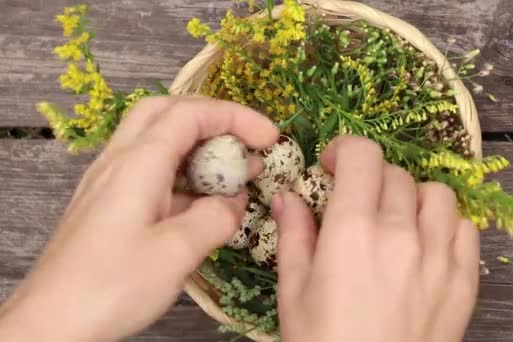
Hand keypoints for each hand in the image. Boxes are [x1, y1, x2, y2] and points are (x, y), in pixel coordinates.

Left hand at [0, 96, 278, 340]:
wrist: (51, 324)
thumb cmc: (111, 286)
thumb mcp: (176, 253)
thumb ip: (215, 219)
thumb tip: (235, 203)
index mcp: (137, 163)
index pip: (190, 114)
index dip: (235, 117)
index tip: (269, 138)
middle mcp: (120, 162)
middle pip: (167, 112)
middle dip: (213, 120)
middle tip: (245, 143)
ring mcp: (110, 183)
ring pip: (157, 142)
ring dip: (199, 149)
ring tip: (234, 175)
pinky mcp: (108, 206)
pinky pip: (151, 174)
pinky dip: (184, 177)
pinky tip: (203, 205)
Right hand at [273, 136, 479, 341]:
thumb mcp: (293, 291)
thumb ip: (294, 235)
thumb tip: (287, 197)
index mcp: (353, 231)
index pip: (362, 156)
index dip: (345, 150)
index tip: (332, 165)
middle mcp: (401, 234)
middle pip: (396, 174)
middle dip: (371, 178)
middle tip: (356, 203)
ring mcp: (439, 257)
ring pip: (437, 195)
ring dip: (413, 197)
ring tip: (396, 219)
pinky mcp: (463, 282)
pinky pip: (466, 230)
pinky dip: (447, 225)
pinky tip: (427, 243)